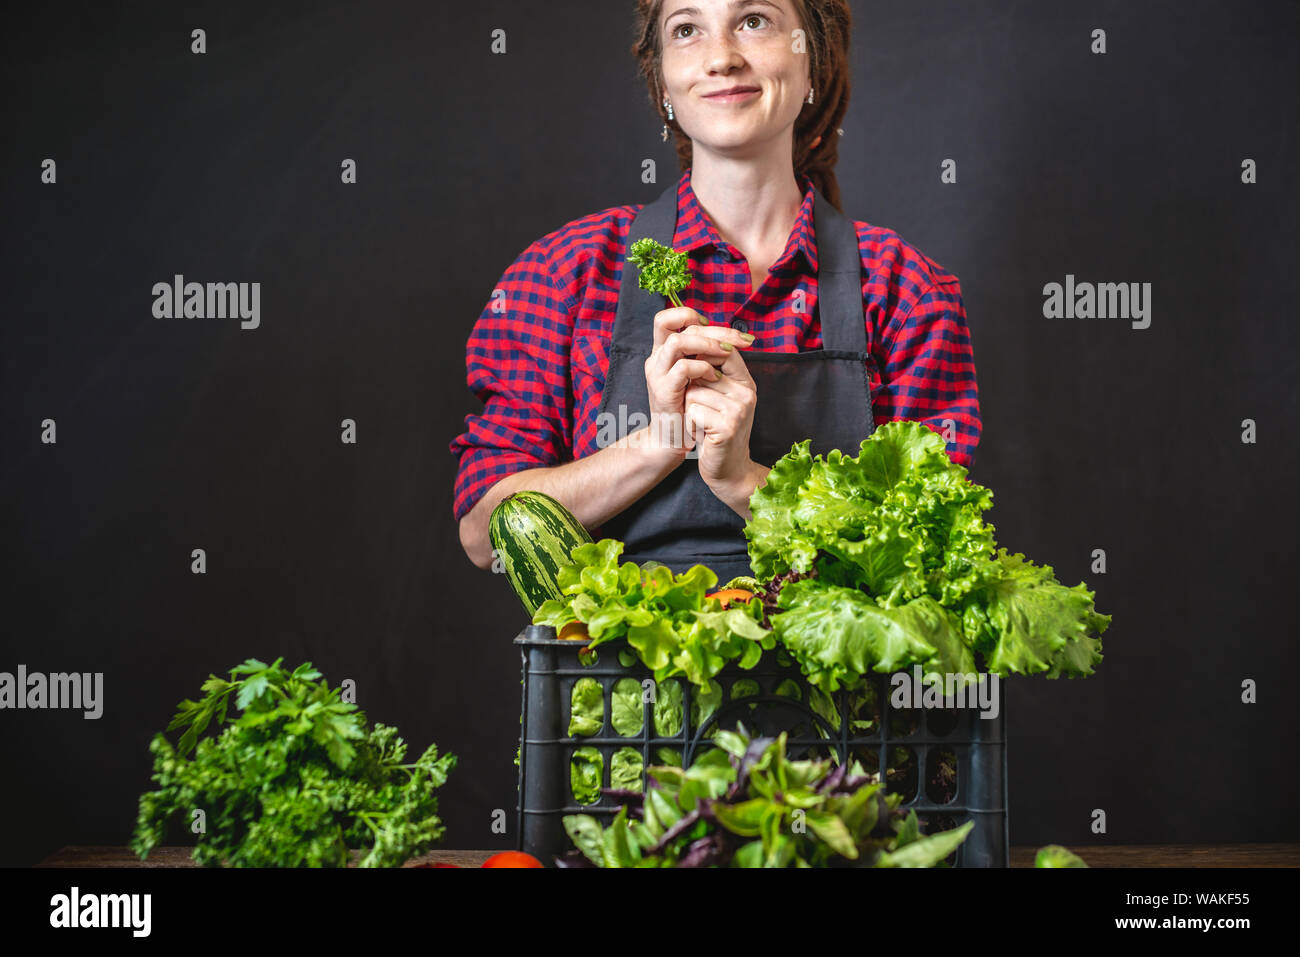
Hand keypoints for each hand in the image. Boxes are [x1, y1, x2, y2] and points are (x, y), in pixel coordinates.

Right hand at [643, 306, 752, 452]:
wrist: (671, 440)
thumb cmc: (687, 407)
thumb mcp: (696, 377)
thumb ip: (704, 356)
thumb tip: (730, 337)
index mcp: (662, 352)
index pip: (668, 318)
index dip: (691, 315)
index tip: (718, 330)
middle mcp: (655, 358)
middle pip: (679, 325)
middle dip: (715, 329)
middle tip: (740, 340)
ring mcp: (656, 374)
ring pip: (677, 342)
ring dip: (707, 345)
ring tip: (727, 354)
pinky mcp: (662, 391)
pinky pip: (682, 369)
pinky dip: (703, 368)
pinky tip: (715, 376)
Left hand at [681, 337, 760, 501]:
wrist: (728, 469)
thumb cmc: (716, 431)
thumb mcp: (719, 398)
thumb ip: (712, 373)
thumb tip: (690, 342)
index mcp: (746, 381)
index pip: (723, 350)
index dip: (700, 353)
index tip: (690, 370)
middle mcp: (747, 392)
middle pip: (702, 370)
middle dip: (692, 387)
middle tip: (699, 408)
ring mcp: (739, 410)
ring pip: (694, 391)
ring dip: (689, 408)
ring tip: (701, 422)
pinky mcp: (727, 427)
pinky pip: (693, 411)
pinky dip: (689, 422)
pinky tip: (700, 432)